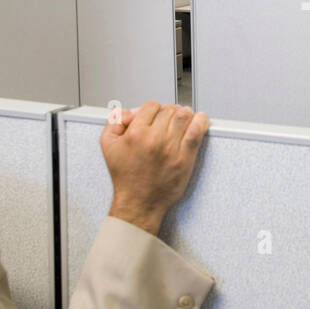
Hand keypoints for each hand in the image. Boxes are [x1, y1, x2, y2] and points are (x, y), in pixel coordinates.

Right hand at [100, 102, 208, 235]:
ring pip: (184, 117)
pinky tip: (201, 120)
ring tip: (185, 117)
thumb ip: (114, 122)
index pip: (151, 106)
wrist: (139, 202)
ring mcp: (171, 148)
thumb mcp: (108, 146)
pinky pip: (197, 132)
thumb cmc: (127, 178)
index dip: (153, 109)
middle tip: (170, 117)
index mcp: (135, 134)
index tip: (155, 115)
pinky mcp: (185, 158)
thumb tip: (127, 112)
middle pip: (169, 110)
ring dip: (185, 113)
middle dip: (169, 111)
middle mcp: (154, 139)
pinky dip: (201, 122)